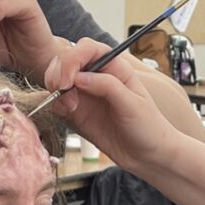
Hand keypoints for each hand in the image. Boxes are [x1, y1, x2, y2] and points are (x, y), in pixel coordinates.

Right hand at [42, 37, 181, 171]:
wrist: (148, 156)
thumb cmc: (149, 127)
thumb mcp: (132, 104)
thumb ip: (107, 86)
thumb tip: (79, 77)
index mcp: (114, 67)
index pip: (86, 49)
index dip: (73, 59)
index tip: (69, 80)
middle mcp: (97, 77)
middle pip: (66, 60)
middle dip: (59, 74)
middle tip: (64, 93)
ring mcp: (85, 94)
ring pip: (57, 79)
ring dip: (55, 90)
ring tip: (70, 108)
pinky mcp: (77, 112)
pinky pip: (58, 102)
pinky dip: (55, 105)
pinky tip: (68, 114)